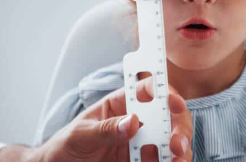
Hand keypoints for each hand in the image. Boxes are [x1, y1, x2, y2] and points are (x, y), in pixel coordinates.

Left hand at [33, 78, 192, 161]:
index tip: (175, 103)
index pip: (148, 90)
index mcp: (121, 104)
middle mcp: (137, 121)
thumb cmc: (65, 146)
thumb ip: (105, 128)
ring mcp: (141, 143)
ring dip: (180, 149)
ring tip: (178, 161)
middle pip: (168, 115)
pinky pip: (163, 161)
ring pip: (171, 140)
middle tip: (177, 144)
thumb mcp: (80, 134)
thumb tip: (133, 122)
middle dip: (179, 126)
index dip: (166, 92)